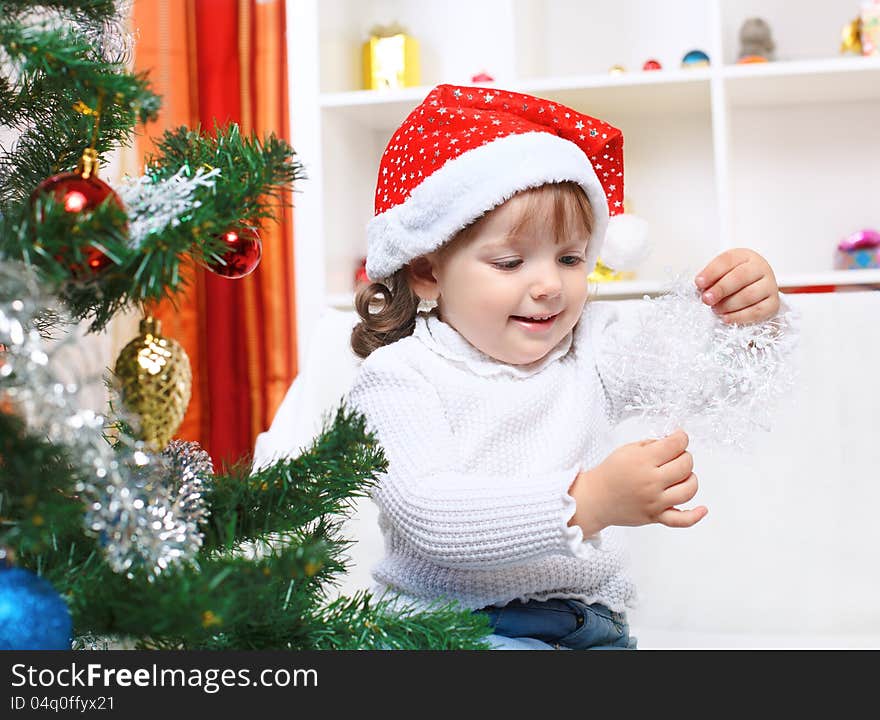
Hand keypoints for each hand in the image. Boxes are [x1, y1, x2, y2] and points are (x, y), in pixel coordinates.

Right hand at [568, 429, 706, 535]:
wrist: (595, 498)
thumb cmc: (610, 472)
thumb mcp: (627, 450)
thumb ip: (651, 445)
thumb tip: (673, 443)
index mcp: (642, 461)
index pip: (675, 445)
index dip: (681, 437)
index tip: (679, 437)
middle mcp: (651, 481)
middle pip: (686, 465)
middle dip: (684, 456)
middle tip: (674, 456)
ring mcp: (655, 501)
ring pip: (689, 489)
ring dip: (690, 478)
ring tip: (680, 475)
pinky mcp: (656, 516)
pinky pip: (681, 520)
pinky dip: (695, 516)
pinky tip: (703, 509)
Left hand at [695, 248, 779, 324]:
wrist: (756, 290)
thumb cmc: (734, 281)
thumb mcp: (722, 274)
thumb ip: (712, 280)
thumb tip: (702, 289)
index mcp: (744, 256)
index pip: (727, 260)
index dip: (711, 272)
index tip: (699, 283)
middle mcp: (760, 268)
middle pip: (740, 276)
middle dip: (720, 289)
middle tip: (706, 299)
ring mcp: (770, 285)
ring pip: (749, 295)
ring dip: (728, 304)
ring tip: (715, 309)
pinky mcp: (773, 303)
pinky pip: (757, 311)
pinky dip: (739, 316)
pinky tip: (726, 318)